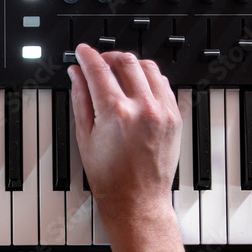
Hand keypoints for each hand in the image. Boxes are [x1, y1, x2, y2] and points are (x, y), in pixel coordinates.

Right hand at [68, 44, 181, 225]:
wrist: (137, 200)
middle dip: (108, 56)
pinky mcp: (175, 116)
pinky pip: (164, 83)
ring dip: (130, 63)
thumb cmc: (110, 178)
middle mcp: (142, 108)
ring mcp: (162, 111)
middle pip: (125, 61)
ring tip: (118, 73)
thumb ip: (81, 99)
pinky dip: (149, 78)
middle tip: (98, 62)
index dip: (87, 55)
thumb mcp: (85, 137)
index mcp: (116, 113)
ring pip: (148, 66)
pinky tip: (137, 86)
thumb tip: (77, 75)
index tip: (82, 51)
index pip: (99, 69)